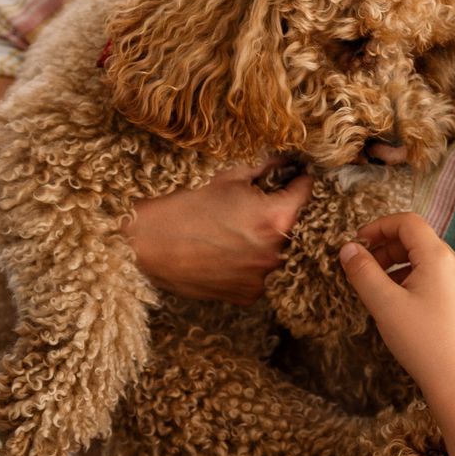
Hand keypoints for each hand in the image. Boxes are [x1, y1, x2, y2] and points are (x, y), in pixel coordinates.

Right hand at [129, 162, 312, 302]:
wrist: (150, 244)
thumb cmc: (187, 207)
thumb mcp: (228, 178)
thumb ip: (265, 169)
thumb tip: (284, 161)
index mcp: (276, 218)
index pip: (304, 193)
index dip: (299, 181)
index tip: (297, 177)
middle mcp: (275, 252)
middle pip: (289, 227)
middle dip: (275, 216)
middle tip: (249, 209)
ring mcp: (262, 278)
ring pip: (273, 254)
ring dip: (261, 244)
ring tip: (231, 235)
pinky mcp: (247, 295)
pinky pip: (257, 276)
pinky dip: (247, 266)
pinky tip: (224, 255)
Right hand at [338, 214, 454, 417]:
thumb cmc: (422, 342)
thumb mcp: (384, 304)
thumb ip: (363, 272)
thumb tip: (349, 249)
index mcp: (438, 257)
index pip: (407, 223)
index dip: (379, 227)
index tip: (358, 244)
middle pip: (418, 242)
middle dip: (387, 249)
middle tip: (364, 269)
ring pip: (429, 263)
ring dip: (400, 267)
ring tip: (380, 291)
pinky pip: (439, 282)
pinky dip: (417, 283)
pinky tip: (404, 308)